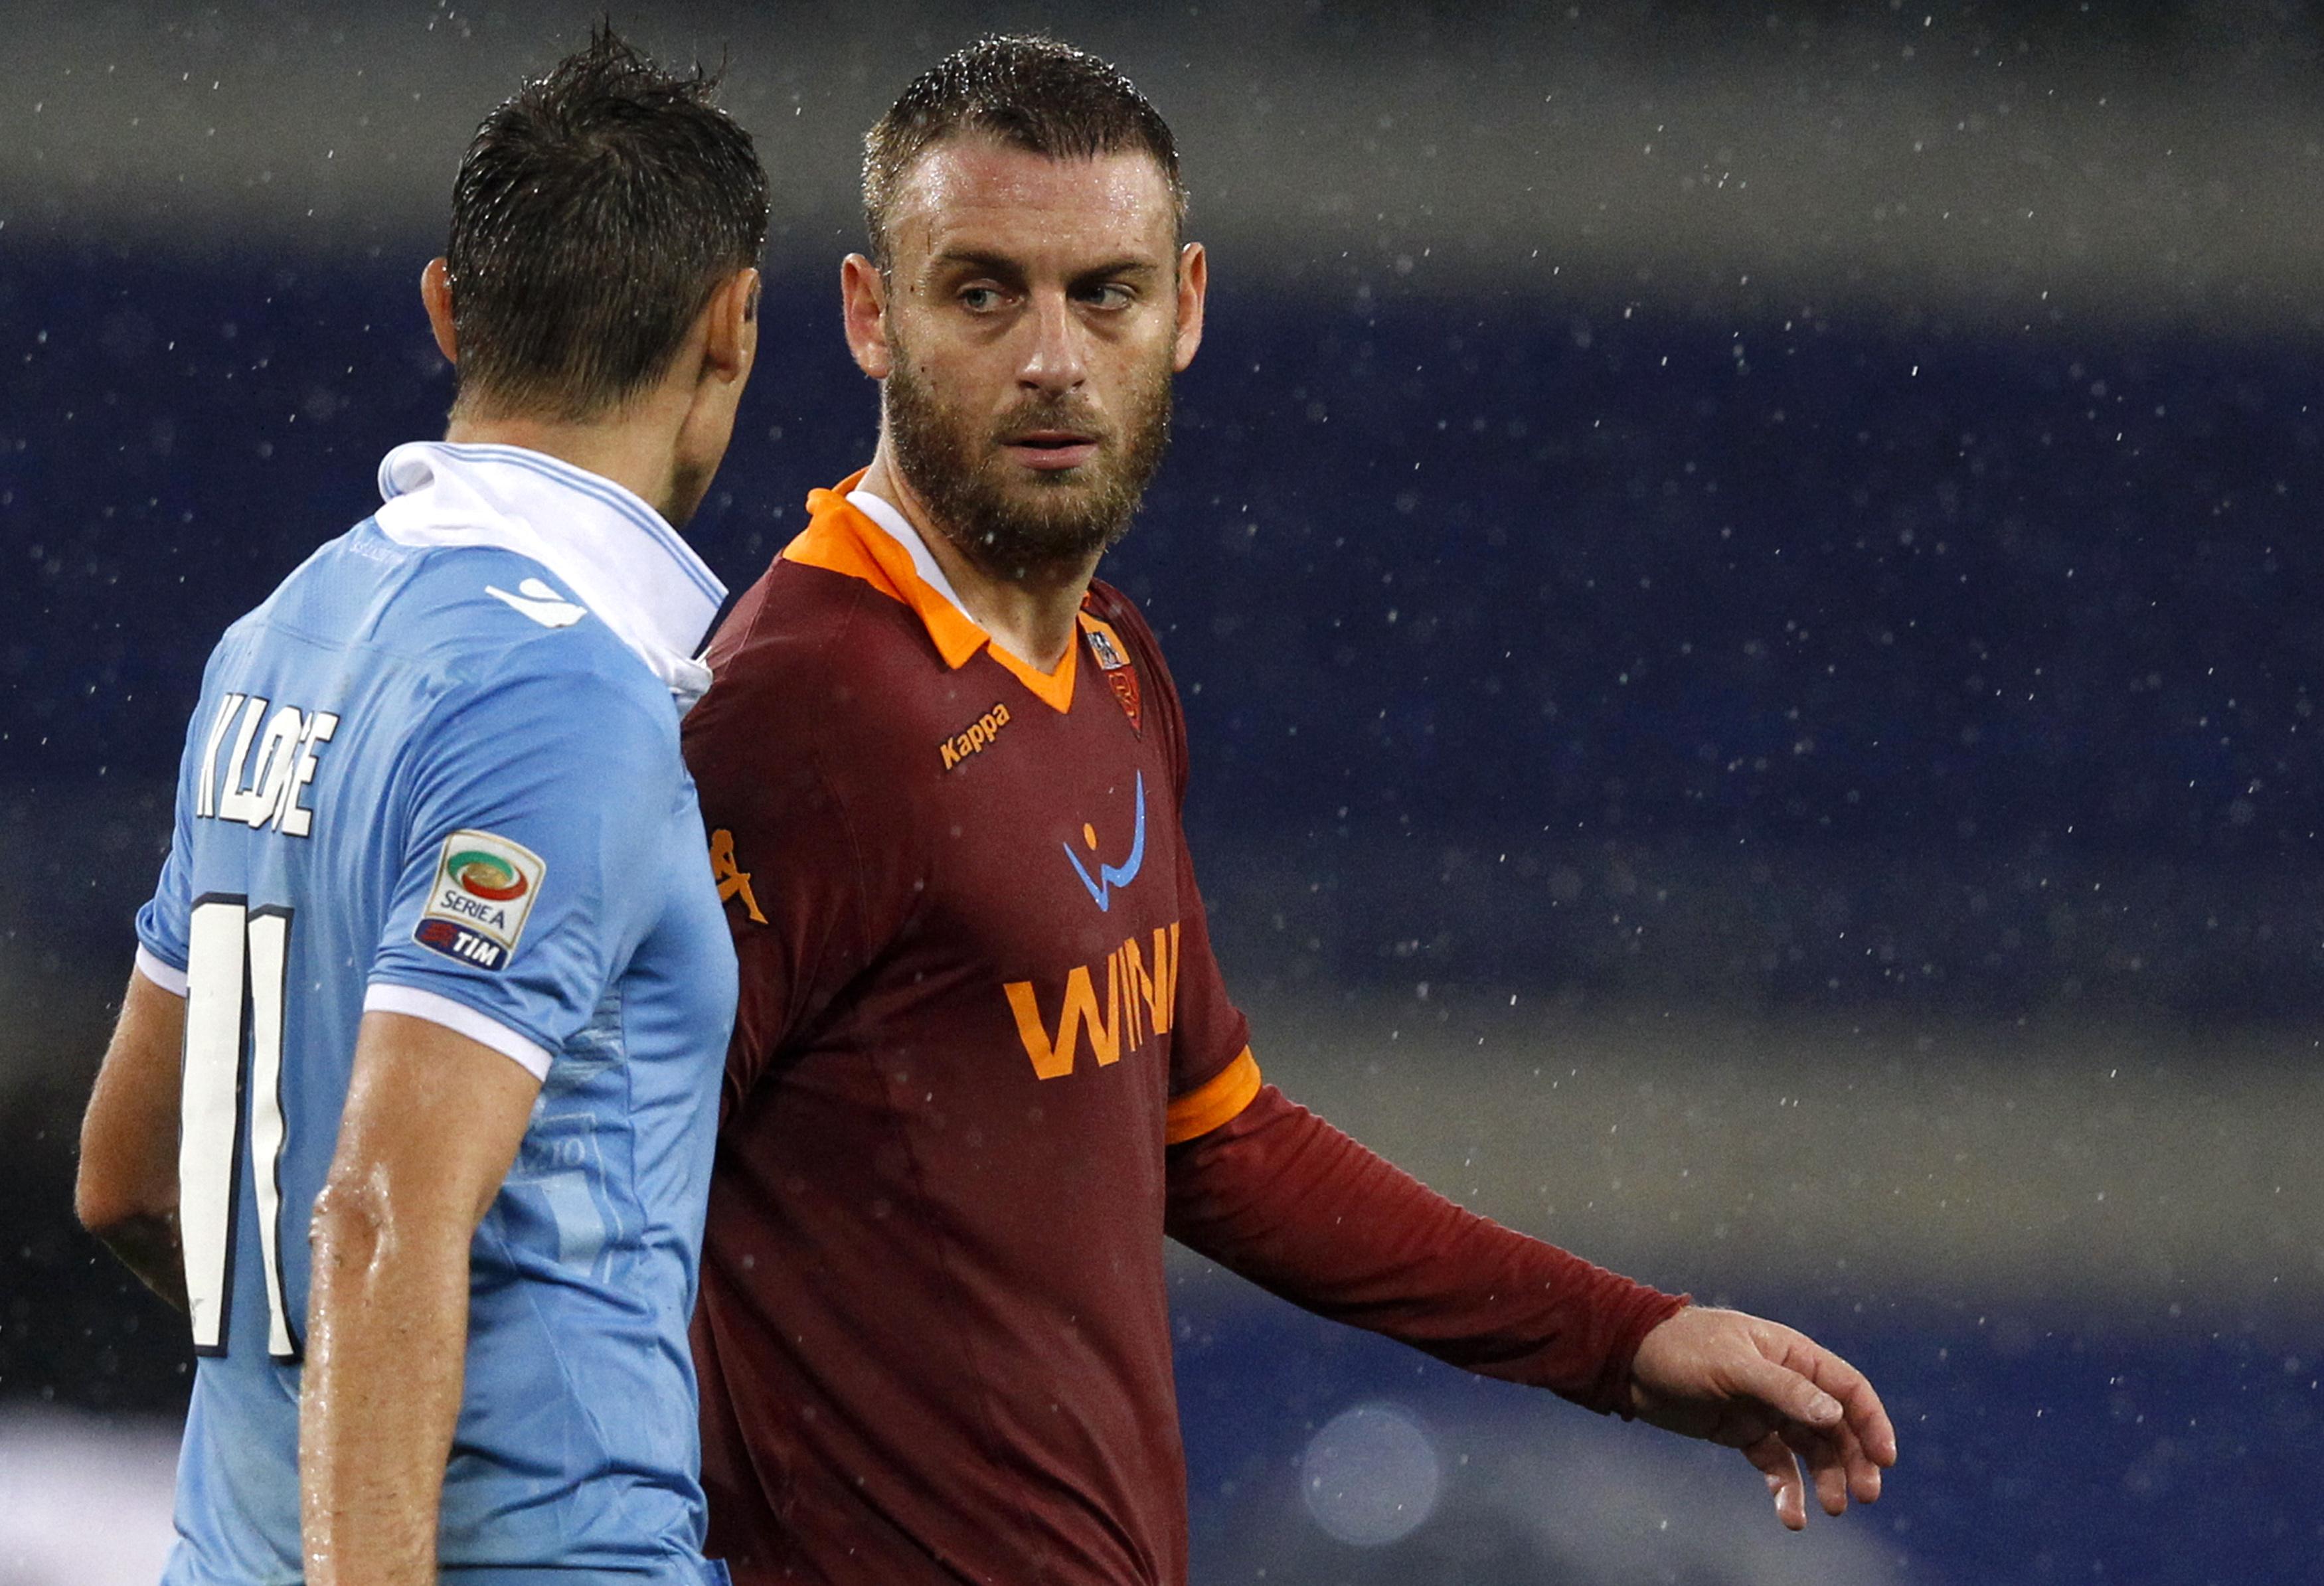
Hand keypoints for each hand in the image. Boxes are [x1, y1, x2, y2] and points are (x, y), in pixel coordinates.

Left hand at [1627, 1305, 1896, 1530]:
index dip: (1872, 1422)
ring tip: (1832, 1508)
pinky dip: (1786, 1490)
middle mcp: (1786, 1383)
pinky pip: (1776, 1466)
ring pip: (1811, 1450)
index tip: (1885, 1460)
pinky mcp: (1743, 1433)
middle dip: (1854, 1460)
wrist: (1630, 1361)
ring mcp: (1766, 1409)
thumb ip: (1783, 1389)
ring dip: (1826, 1479)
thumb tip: (1833, 1414)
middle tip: (1862, 1496)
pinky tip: (1791, 1516)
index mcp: (1792, 1354)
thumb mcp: (1732, 1364)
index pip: (1848, 1388)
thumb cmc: (1682, 1348)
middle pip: (1836, 1425)